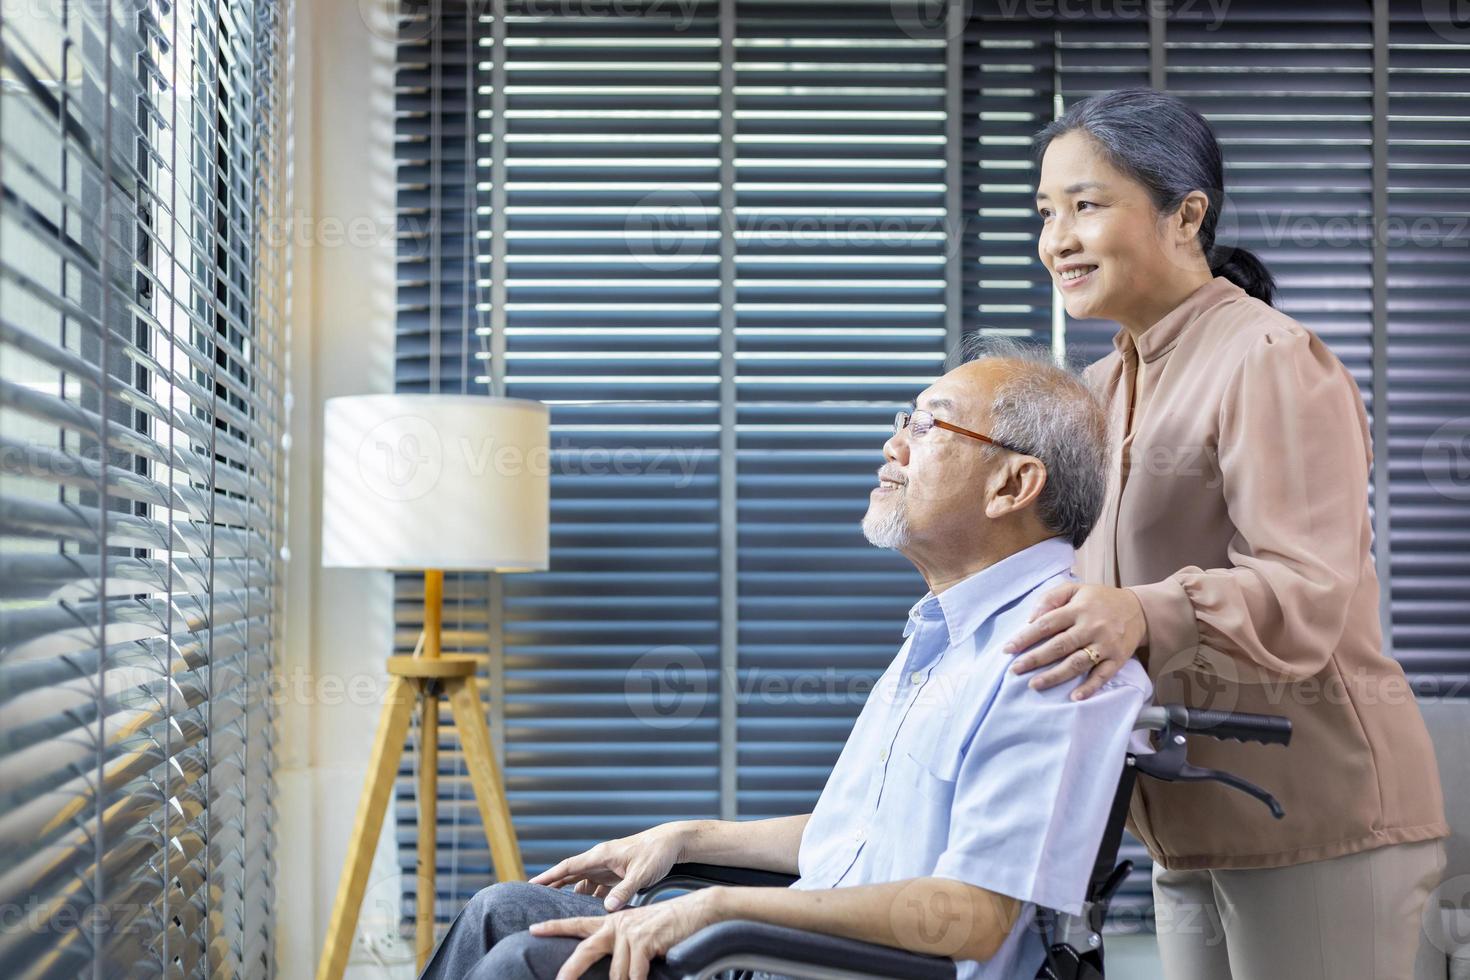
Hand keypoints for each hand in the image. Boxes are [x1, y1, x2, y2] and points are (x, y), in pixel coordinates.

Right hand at [528, 822, 691, 911]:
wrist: (671, 844)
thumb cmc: (656, 853)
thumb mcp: (641, 874)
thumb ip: (624, 891)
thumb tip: (607, 908)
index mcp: (601, 855)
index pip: (568, 866)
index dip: (549, 875)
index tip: (532, 883)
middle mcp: (600, 860)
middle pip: (570, 874)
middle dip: (553, 885)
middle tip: (535, 898)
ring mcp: (607, 867)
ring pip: (583, 882)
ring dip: (571, 893)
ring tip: (557, 908)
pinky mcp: (616, 874)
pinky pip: (596, 887)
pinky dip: (588, 897)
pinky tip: (586, 909)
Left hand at [530, 887, 724, 979]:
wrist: (694, 911)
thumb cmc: (667, 926)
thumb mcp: (638, 932)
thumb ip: (620, 944)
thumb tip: (612, 971)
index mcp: (611, 921)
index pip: (577, 923)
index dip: (554, 927)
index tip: (533, 930)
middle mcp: (616, 924)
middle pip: (585, 950)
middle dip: (571, 970)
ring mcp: (629, 931)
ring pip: (617, 973)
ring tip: (642, 974)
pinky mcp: (643, 940)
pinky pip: (635, 975)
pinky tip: (648, 977)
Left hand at [1002, 583, 1147, 699]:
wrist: (1139, 609)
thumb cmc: (1099, 600)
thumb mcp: (1075, 589)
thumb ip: (1051, 598)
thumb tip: (1031, 618)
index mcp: (1078, 609)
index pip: (1047, 624)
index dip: (1026, 637)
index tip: (1008, 649)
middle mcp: (1091, 627)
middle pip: (1059, 645)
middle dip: (1035, 659)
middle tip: (1015, 670)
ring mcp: (1106, 644)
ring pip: (1077, 663)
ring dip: (1055, 676)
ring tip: (1034, 684)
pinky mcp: (1118, 659)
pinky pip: (1103, 676)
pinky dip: (1089, 687)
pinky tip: (1074, 697)